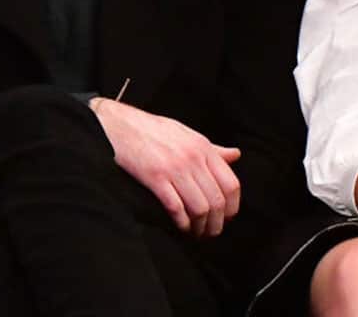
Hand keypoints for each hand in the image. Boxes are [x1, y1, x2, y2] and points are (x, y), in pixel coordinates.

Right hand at [90, 98, 239, 237]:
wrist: (121, 125)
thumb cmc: (155, 131)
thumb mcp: (188, 134)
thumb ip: (213, 149)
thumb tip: (235, 155)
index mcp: (204, 148)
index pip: (231, 184)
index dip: (232, 207)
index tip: (226, 217)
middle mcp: (193, 158)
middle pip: (217, 200)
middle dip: (216, 223)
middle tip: (210, 232)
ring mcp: (174, 169)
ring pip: (200, 208)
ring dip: (200, 227)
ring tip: (196, 233)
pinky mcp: (155, 178)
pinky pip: (176, 208)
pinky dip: (181, 223)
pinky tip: (180, 227)